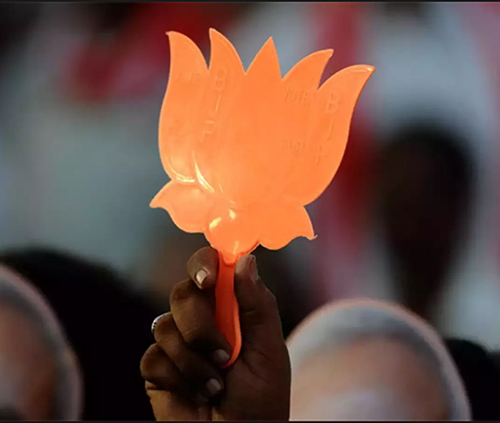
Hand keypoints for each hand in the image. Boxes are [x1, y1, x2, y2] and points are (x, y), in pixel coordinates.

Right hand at [140, 247, 290, 420]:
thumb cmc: (261, 399)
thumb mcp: (269, 350)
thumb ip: (258, 305)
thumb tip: (245, 260)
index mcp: (229, 307)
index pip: (209, 268)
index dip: (203, 264)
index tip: (208, 279)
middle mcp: (200, 318)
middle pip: (182, 293)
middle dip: (201, 325)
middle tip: (223, 354)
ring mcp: (176, 343)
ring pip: (164, 325)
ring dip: (194, 360)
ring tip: (217, 384)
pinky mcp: (157, 368)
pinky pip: (154, 357)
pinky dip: (179, 378)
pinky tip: (197, 393)